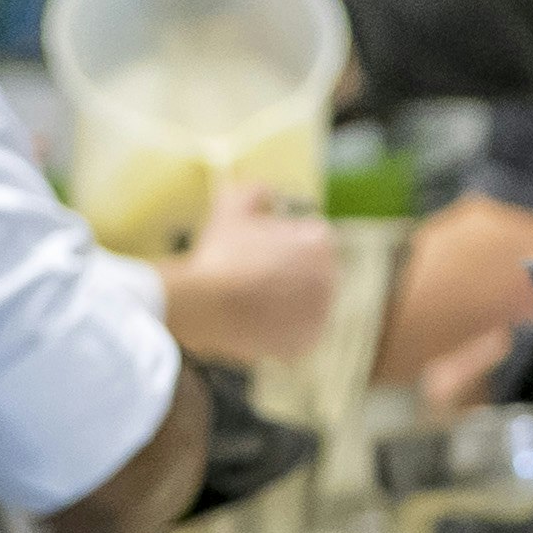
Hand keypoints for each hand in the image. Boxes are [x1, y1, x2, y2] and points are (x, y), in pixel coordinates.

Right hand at [156, 188, 345, 366]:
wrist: (203, 305)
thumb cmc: (218, 255)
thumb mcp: (230, 208)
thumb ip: (253, 191)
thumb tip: (264, 189)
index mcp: (320, 243)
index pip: (312, 239)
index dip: (285, 242)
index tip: (262, 249)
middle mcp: (330, 279)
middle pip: (311, 273)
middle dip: (289, 272)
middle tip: (255, 275)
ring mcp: (320, 314)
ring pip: (306, 305)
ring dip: (287, 302)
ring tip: (253, 300)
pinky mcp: (306, 343)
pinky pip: (298, 336)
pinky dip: (281, 332)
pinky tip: (258, 323)